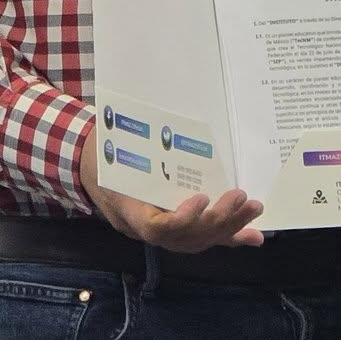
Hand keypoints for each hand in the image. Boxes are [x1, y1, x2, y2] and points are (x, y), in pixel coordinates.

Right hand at [77, 135, 263, 250]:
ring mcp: (157, 232)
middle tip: (239, 196)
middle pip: (184, 237)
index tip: (201, 197)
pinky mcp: (173, 229)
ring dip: (229, 226)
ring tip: (254, 208)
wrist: (86, 164)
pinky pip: (201, 238)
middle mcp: (142, 227)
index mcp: (126, 207)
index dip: (180, 218)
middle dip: (216, 220)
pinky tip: (253, 235)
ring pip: (196, 240)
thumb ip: (136, 134)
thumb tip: (157, 99)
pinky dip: (229, 236)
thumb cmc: (104, 148)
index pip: (154, 227)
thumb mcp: (112, 141)